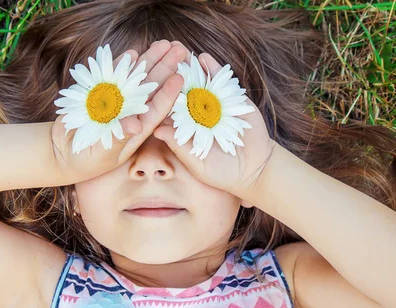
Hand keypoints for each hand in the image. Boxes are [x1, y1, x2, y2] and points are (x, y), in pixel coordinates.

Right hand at [51, 40, 187, 184]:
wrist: (59, 153)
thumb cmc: (85, 161)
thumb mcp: (104, 153)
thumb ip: (118, 137)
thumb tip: (136, 126)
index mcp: (137, 129)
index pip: (157, 109)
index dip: (169, 92)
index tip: (180, 76)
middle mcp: (130, 113)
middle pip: (151, 88)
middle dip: (165, 68)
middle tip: (180, 48)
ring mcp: (115, 102)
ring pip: (136, 78)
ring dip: (149, 61)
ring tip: (163, 43)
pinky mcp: (99, 93)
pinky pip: (113, 75)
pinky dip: (122, 64)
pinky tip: (134, 53)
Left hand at [153, 52, 276, 199]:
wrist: (254, 168)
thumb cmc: (221, 172)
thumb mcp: (198, 163)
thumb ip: (179, 146)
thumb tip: (157, 129)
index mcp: (180, 126)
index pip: (164, 107)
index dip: (154, 94)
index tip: (142, 81)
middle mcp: (193, 111)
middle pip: (177, 89)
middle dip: (168, 71)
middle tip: (157, 54)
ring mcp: (211, 102)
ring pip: (196, 80)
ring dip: (187, 64)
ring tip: (177, 47)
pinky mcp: (230, 97)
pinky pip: (218, 79)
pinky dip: (212, 68)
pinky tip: (203, 57)